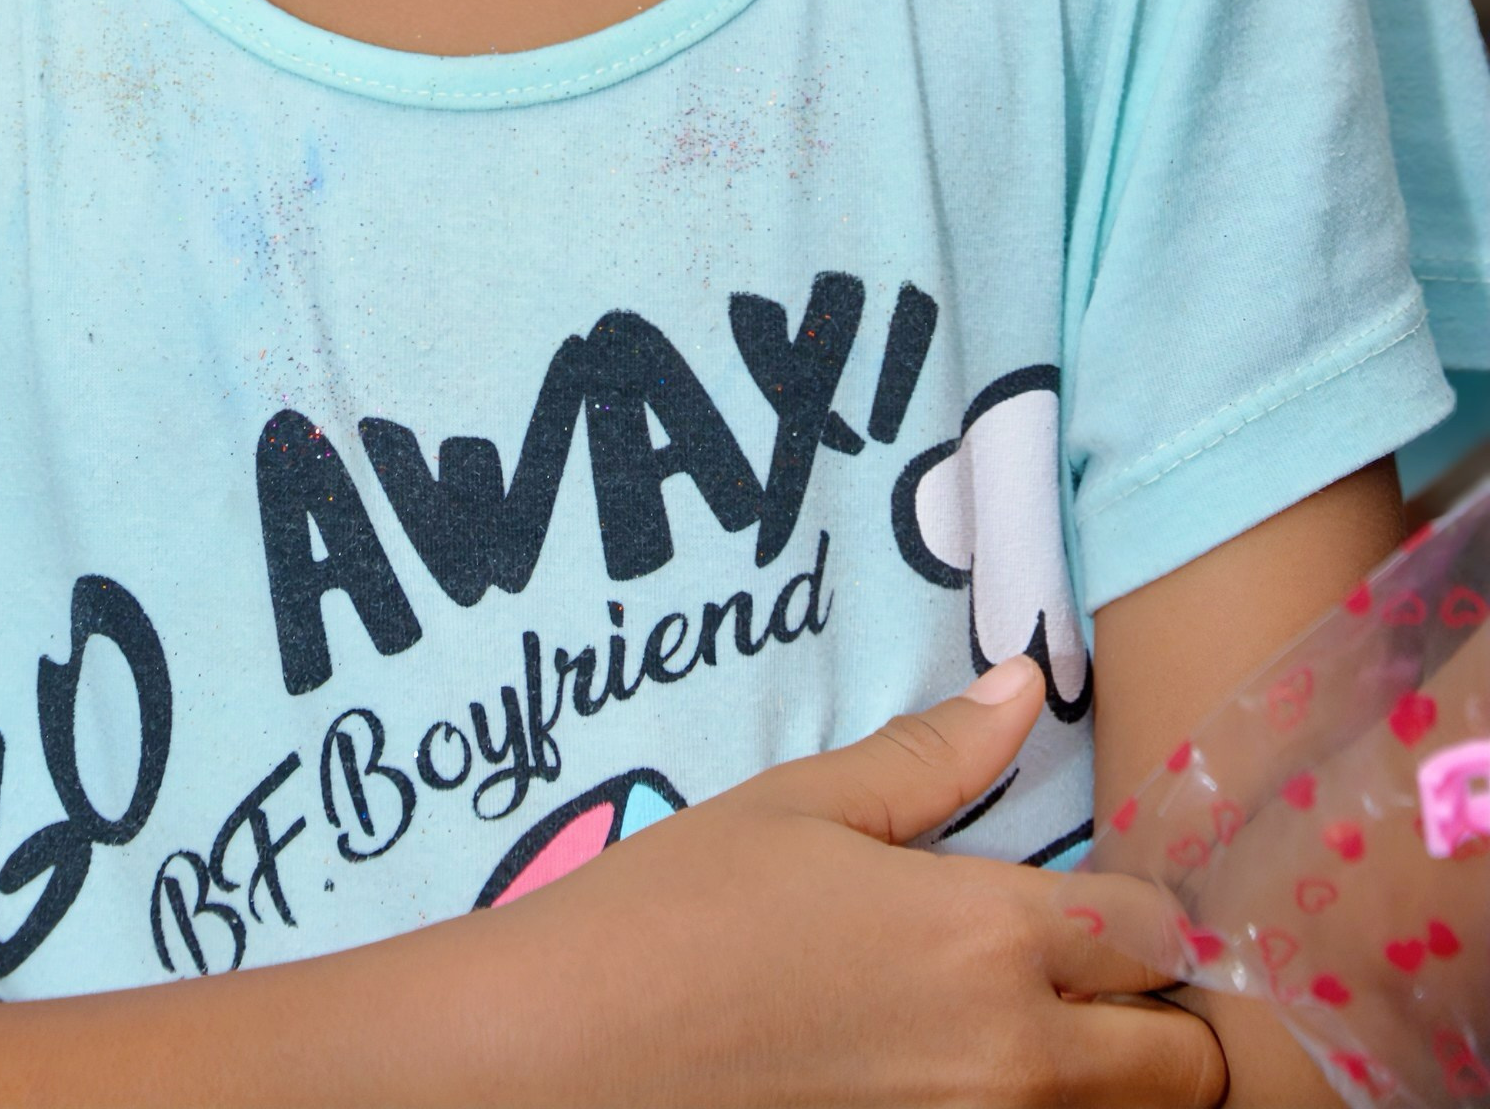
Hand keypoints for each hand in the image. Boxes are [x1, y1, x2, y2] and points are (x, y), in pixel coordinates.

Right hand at [498, 660, 1226, 1106]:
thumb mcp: (803, 806)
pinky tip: (960, 1068)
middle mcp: (1009, 1058)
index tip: (1112, 900)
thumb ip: (934, 758)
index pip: (1158, 934)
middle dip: (1168, 1024)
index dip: (1151, 913)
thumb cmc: (676, 914)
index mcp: (986, 937)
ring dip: (1110, 1080)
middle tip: (1102, 984)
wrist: (570, 1054)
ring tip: (1039, 1025)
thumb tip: (1023, 689)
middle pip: (1187, 1070)